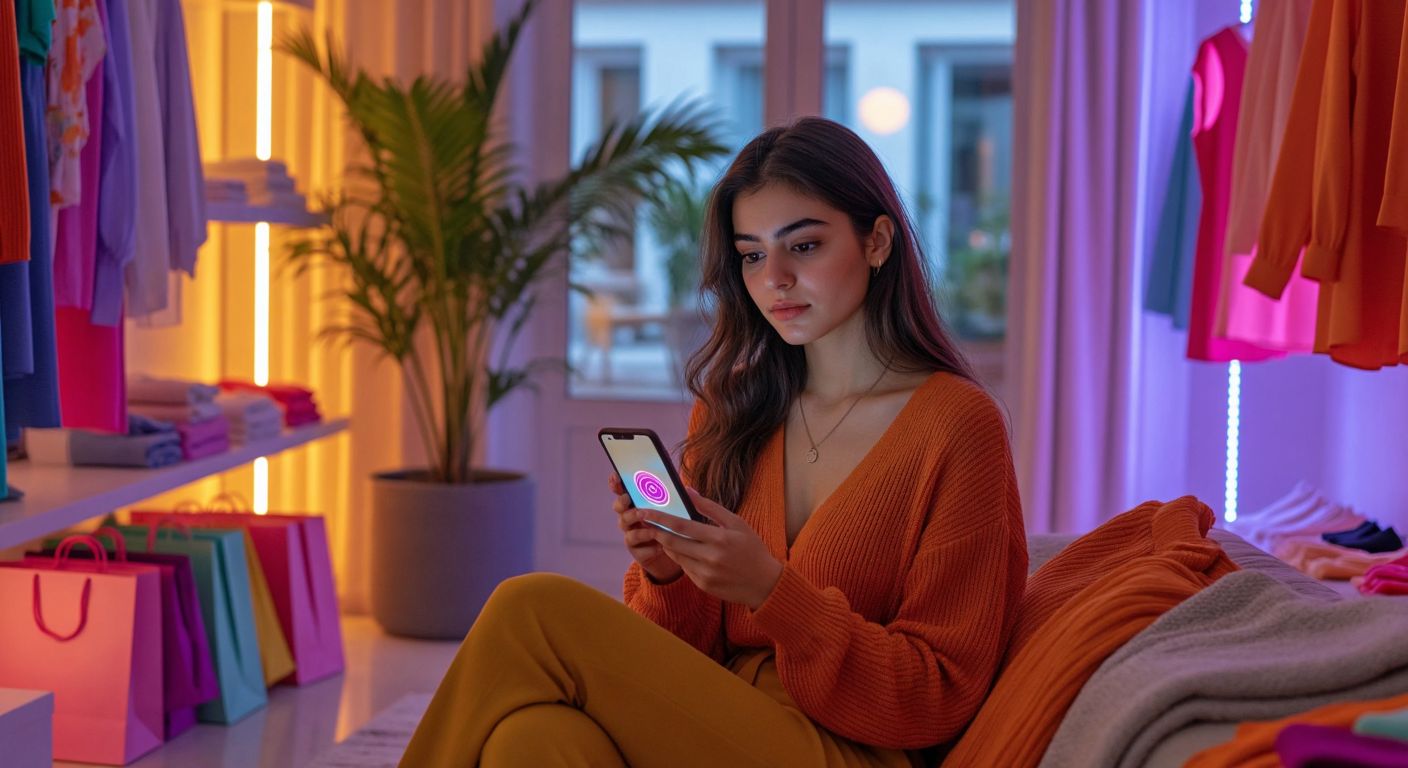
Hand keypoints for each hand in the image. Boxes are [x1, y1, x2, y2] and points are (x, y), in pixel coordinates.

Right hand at [610, 472, 683, 583]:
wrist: (677, 553)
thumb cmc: (674, 526)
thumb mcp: (675, 510)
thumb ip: (675, 499)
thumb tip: (686, 488)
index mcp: (637, 505)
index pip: (623, 492)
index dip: (616, 484)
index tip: (616, 476)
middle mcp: (631, 520)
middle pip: (619, 509)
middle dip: (621, 503)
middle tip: (628, 498)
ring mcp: (633, 536)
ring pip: (628, 530)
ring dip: (637, 525)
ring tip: (647, 522)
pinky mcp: (638, 553)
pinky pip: (639, 550)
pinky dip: (650, 547)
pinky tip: (661, 546)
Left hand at [639, 488, 783, 609]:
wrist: (765, 584)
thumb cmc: (752, 549)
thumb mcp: (737, 523)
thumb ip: (710, 507)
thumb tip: (688, 490)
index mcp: (719, 539)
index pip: (681, 526)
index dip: (660, 518)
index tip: (644, 511)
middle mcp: (710, 558)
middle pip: (672, 542)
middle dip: (656, 531)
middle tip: (645, 521)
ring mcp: (705, 574)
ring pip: (676, 556)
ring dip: (666, 543)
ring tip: (662, 532)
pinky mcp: (703, 585)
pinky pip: (684, 568)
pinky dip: (680, 556)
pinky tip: (682, 549)